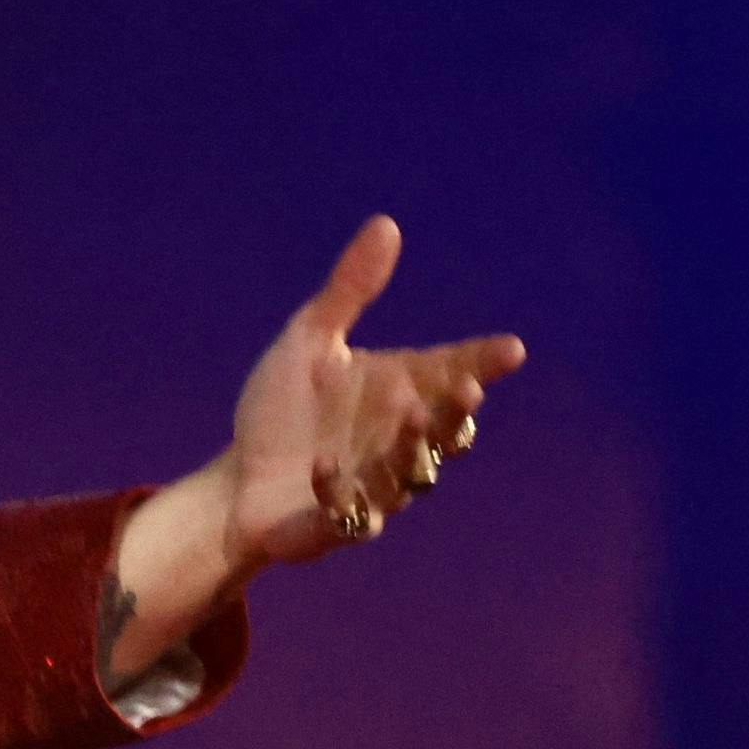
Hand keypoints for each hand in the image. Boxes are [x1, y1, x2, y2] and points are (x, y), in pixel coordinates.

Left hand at [222, 217, 524, 565]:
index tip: (511, 349)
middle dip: (455, 412)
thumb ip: (348, 291)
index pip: (452, 372)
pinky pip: (349, 514)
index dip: (482, 362)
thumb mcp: (309, 342)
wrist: (237, 478)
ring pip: (410, 475)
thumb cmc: (283, 410)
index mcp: (399, 392)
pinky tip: (323, 467)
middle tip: (463, 389)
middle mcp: (398, 441)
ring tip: (409, 418)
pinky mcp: (338, 524)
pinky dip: (339, 492)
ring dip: (412, 450)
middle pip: (444, 430)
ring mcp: (374, 486)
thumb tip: (386, 224)